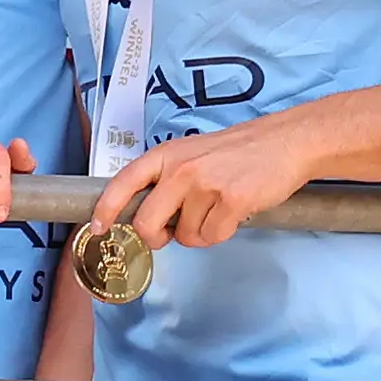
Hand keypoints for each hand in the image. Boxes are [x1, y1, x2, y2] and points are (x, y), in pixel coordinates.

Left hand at [87, 115, 318, 252]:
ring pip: (183, 236)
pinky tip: (230, 215)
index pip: (123, 183)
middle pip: (146, 223)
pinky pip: (212, 237)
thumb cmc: (235, 152)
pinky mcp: (231, 201)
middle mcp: (179, 170)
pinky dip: (220, 234)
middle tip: (170, 233)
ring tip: (215, 211)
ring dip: (198, 233)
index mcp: (164, 156)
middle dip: (156, 237)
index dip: (106, 209)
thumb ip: (165, 179)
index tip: (98, 227)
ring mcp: (204, 186)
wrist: (282, 143)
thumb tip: (145, 215)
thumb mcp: (189, 154)